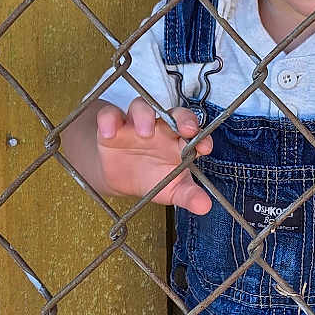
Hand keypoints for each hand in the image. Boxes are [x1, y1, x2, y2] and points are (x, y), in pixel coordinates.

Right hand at [94, 101, 213, 214]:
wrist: (121, 179)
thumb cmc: (153, 178)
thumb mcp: (172, 191)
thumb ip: (188, 196)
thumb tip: (204, 207)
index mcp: (179, 142)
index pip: (196, 134)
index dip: (202, 137)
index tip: (205, 148)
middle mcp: (161, 129)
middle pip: (174, 114)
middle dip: (182, 118)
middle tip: (186, 128)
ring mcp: (137, 124)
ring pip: (142, 108)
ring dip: (144, 116)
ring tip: (145, 132)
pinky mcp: (113, 126)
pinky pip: (110, 115)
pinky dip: (109, 120)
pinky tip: (110, 133)